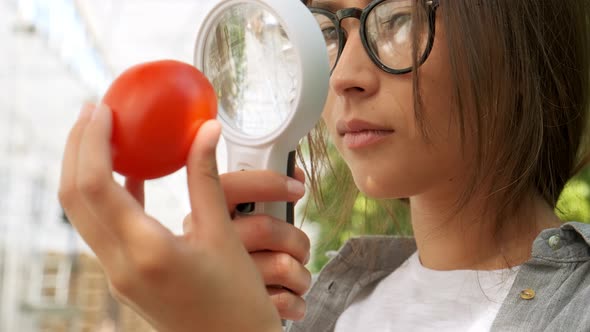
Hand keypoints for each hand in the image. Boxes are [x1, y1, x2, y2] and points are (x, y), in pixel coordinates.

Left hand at [58, 103, 281, 331]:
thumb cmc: (236, 300)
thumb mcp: (224, 235)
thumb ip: (207, 178)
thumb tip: (205, 132)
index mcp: (146, 251)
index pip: (96, 185)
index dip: (93, 141)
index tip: (103, 109)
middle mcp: (121, 265)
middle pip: (75, 197)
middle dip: (78, 149)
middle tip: (94, 113)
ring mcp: (118, 274)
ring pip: (81, 213)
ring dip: (87, 171)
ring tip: (106, 137)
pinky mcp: (124, 277)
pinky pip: (102, 228)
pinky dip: (107, 196)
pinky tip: (130, 175)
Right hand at [183, 169, 312, 320]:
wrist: (212, 322)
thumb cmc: (228, 268)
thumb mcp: (230, 228)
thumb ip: (259, 200)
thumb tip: (295, 172)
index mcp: (201, 222)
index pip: (231, 187)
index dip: (269, 182)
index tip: (297, 187)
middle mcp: (206, 250)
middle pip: (264, 227)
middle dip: (295, 238)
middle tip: (299, 248)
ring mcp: (223, 284)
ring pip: (284, 265)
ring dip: (301, 274)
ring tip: (295, 279)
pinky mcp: (243, 314)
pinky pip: (285, 301)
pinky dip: (296, 300)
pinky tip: (287, 299)